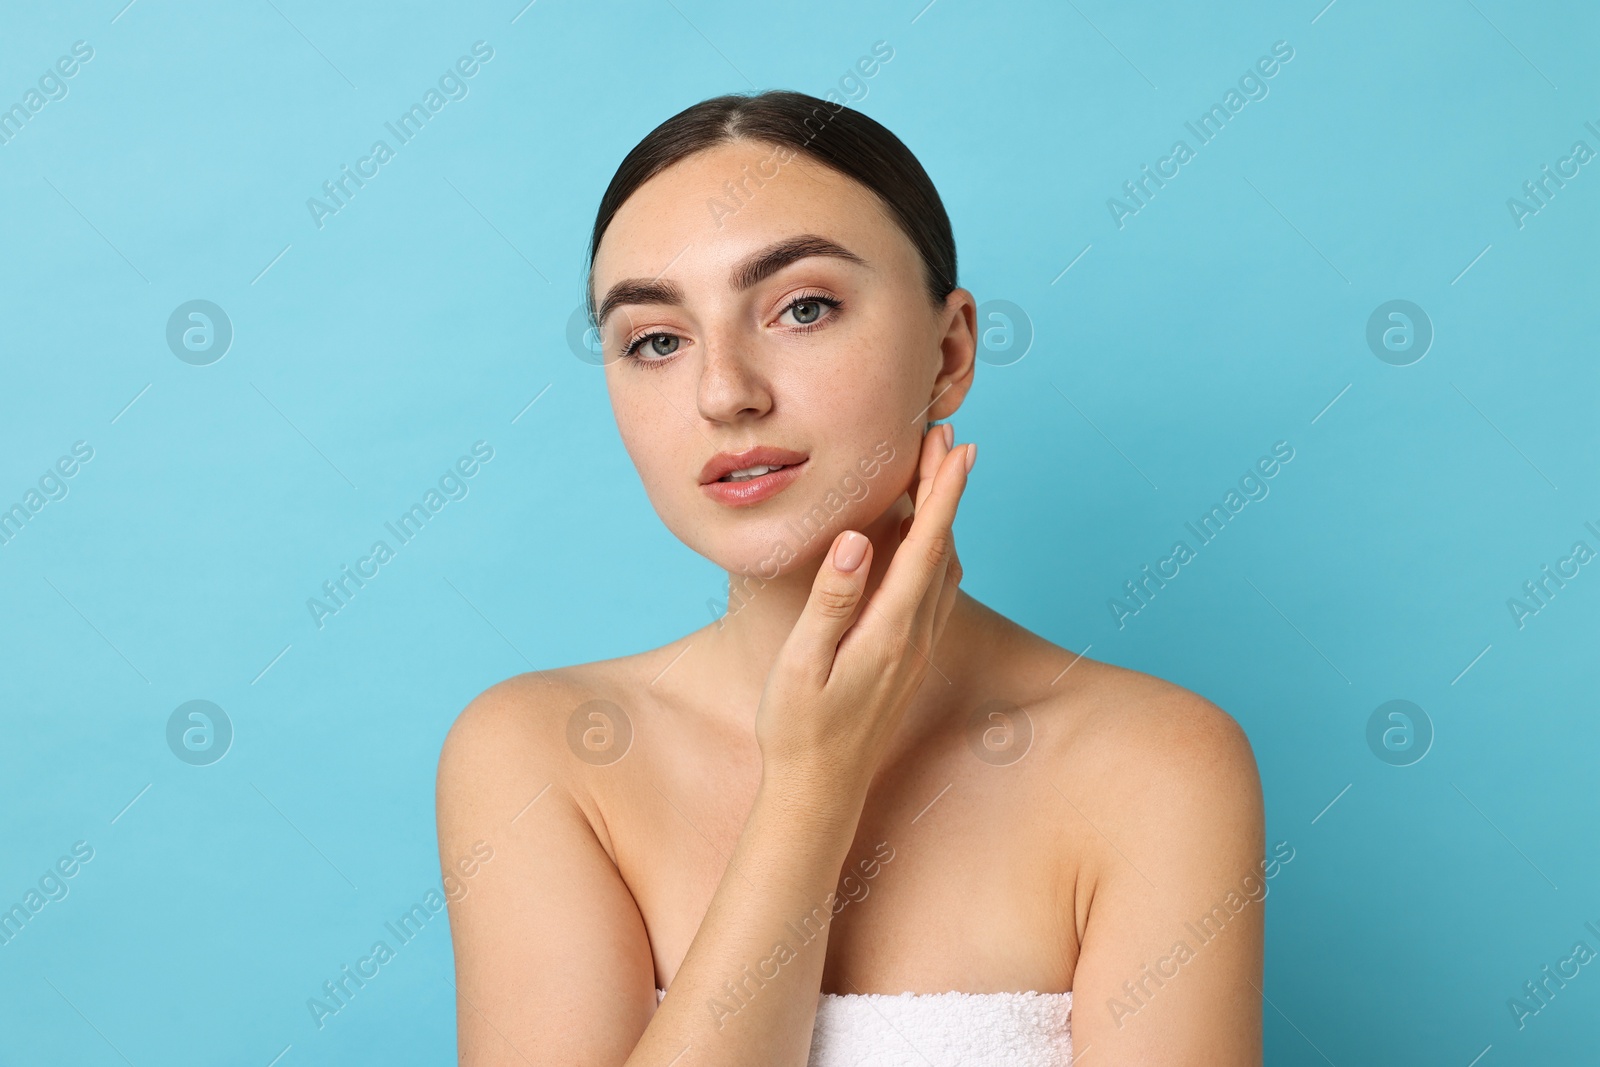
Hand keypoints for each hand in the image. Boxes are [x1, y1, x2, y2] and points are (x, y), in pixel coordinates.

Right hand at [754, 424, 975, 800]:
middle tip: (947, 437)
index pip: (926, 547)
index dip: (942, 493)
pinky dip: (935, 552)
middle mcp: (914, 638)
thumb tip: (859, 542)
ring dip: (944, 519)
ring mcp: (916, 651)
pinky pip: (934, 593)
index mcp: (889, 632)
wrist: (820, 794)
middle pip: (943, 549)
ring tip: (937, 475)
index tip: (955, 446)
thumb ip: (832, 601)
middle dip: (946, 491)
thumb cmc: (798, 731)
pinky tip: (923, 543)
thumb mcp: (803, 665)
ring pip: (944, 570)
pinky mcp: (908, 661)